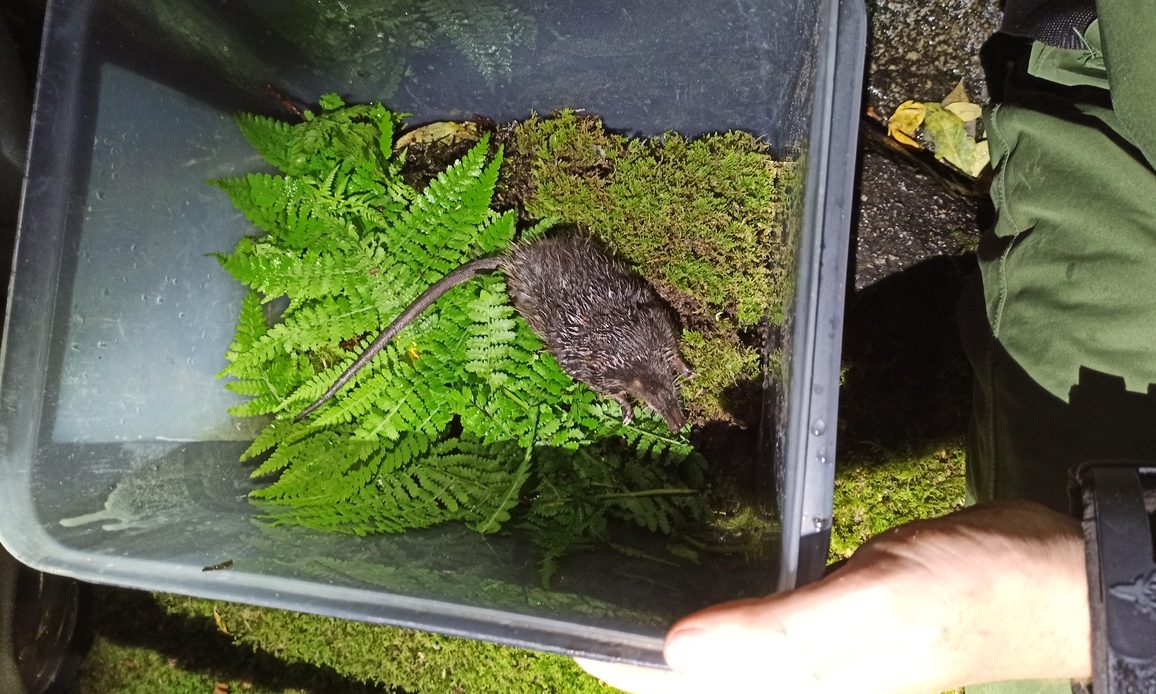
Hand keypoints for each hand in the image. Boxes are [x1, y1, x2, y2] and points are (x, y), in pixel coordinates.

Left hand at [578, 501, 1089, 692]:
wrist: (1040, 571)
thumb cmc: (960, 595)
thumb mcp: (864, 612)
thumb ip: (774, 639)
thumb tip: (676, 654)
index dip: (633, 680)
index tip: (578, 644)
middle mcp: (803, 691)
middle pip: (709, 687)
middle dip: (650, 664)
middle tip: (588, 607)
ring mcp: (817, 665)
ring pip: (730, 661)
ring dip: (683, 638)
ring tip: (623, 595)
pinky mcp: (827, 632)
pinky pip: (762, 632)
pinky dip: (727, 614)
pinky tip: (701, 582)